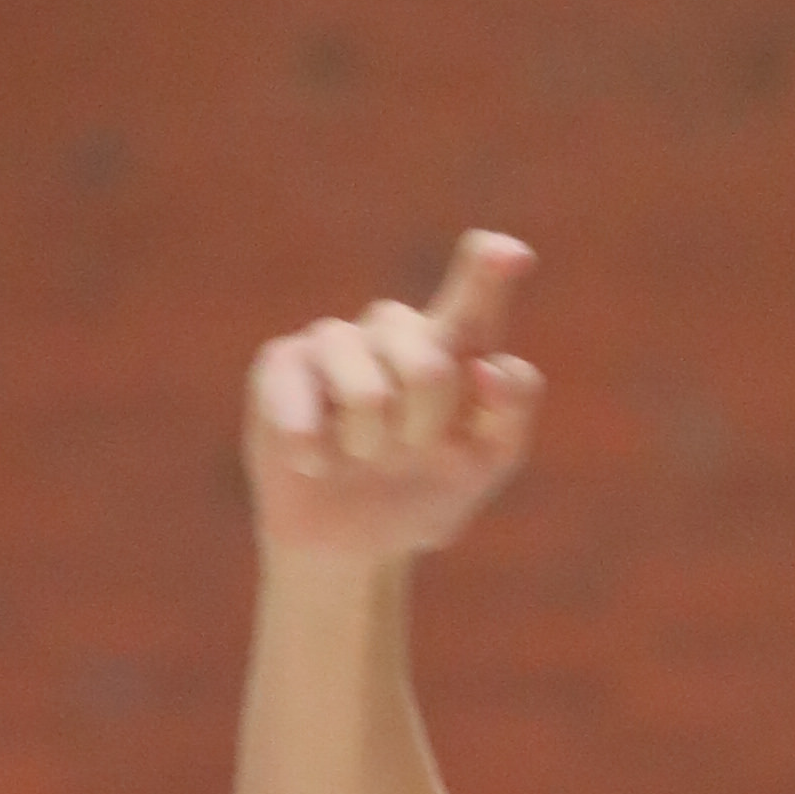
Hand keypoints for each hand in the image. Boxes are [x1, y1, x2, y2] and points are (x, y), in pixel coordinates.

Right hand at [244, 231, 543, 570]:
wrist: (355, 540)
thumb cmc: (425, 490)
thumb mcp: (483, 464)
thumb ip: (510, 414)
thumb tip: (492, 367)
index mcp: (453, 346)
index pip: (476, 302)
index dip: (489, 274)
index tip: (512, 253)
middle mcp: (395, 332)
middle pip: (430, 366)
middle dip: (425, 431)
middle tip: (411, 451)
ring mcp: (336, 341)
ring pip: (367, 392)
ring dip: (371, 445)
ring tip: (363, 454)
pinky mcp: (283, 362)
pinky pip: (303, 405)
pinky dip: (315, 452)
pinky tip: (315, 462)